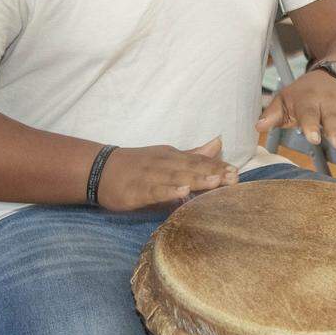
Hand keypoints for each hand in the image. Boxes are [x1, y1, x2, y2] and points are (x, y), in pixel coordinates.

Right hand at [97, 137, 236, 210]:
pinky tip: (182, 192)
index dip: (218, 166)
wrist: (99, 169)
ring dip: (196, 178)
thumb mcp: (166, 157)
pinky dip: (169, 191)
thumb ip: (193, 154)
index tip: (237, 172)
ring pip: (176, 177)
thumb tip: (219, 143)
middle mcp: (164, 163)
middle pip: (191, 167)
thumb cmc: (137, 165)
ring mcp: (150, 175)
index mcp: (172, 156)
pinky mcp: (137, 190)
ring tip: (216, 181)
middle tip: (234, 178)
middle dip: (213, 172)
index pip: (199, 160)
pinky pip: (155, 190)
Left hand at [255, 70, 335, 160]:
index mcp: (309, 99)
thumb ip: (273, 114)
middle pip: (333, 118)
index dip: (311, 125)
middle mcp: (329, 103)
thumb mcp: (285, 98)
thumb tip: (258, 127)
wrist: (334, 75)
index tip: (312, 138)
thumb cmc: (303, 93)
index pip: (309, 112)